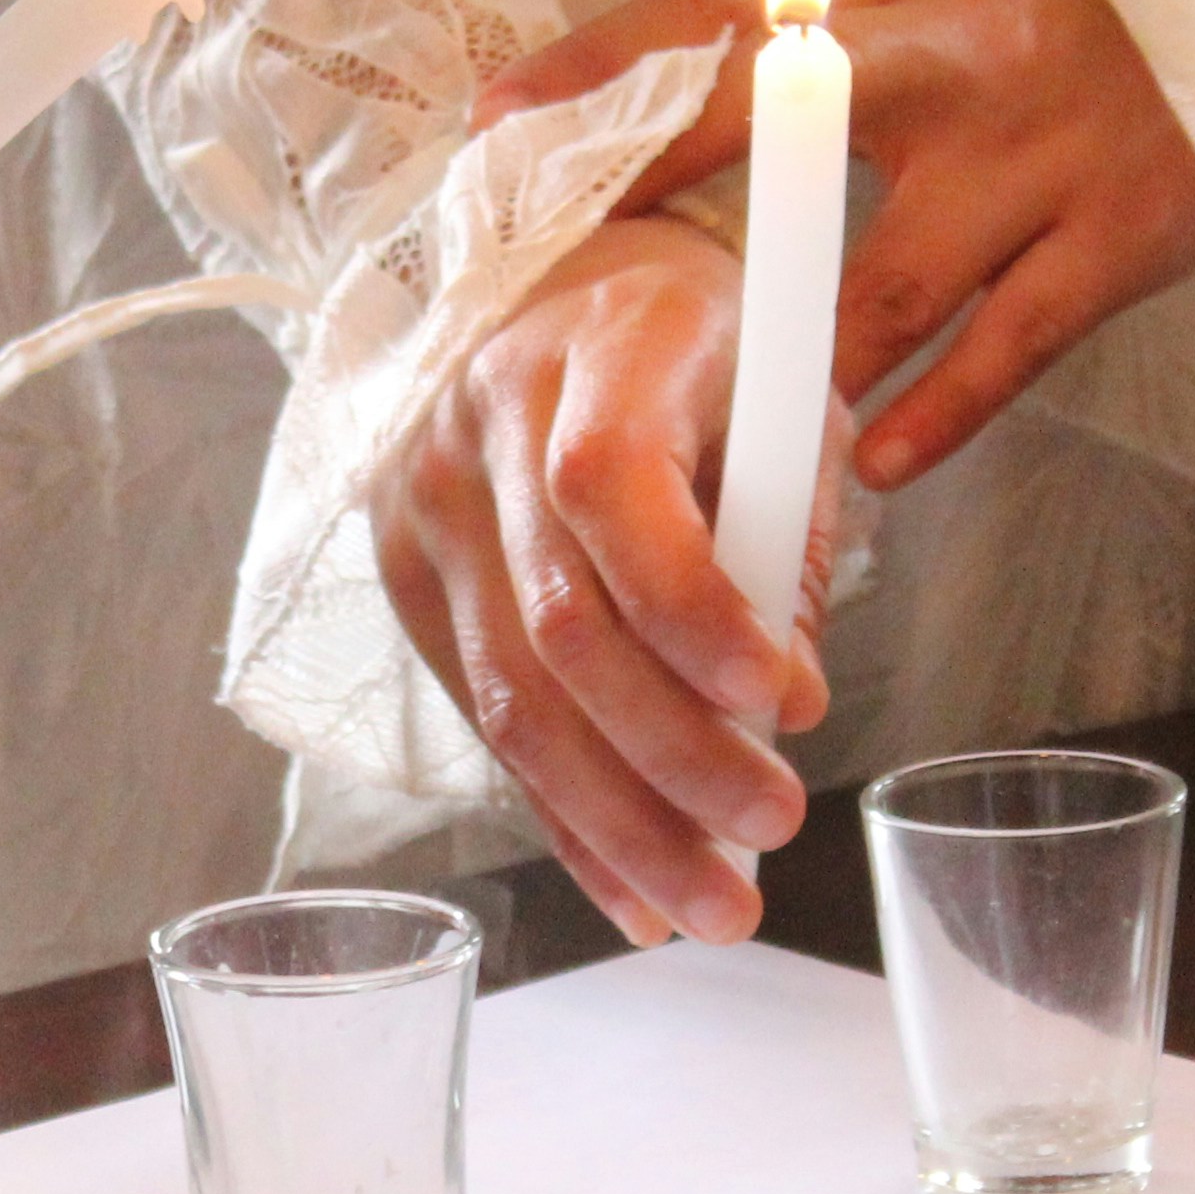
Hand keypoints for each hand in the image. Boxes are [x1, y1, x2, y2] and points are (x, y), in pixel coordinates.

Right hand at [374, 216, 835, 946]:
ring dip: (619, 824)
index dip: (691, 611)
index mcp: (595, 346)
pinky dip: (568, 821)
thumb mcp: (783, 403)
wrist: (559, 287)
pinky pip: (487, 725)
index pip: (609, 492)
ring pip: (510, 700)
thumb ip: (786, 545)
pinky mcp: (407, 581)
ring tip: (713, 906)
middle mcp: (485, 423)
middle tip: (773, 833)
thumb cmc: (703, 351)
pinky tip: (634, 893)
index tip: (782, 703)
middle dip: (671, 758)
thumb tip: (782, 712)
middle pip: (557, 626)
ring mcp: (426, 506)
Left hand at [479, 0, 1194, 491]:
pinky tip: (867, 466)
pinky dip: (932, 413)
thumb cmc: (1034, 8)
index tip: (497, 124)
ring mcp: (1043, 152)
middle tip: (574, 286)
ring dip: (796, 365)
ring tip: (727, 430)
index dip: (609, 64)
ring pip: (888, 281)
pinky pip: (1006, 348)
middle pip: (783, 124)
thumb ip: (790, 33)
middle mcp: (958, 55)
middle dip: (666, 196)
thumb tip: (607, 104)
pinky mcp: (1118, 236)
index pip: (722, 7)